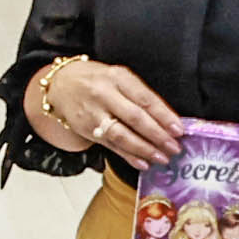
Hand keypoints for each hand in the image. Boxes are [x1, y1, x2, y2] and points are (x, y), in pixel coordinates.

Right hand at [28, 57, 181, 165]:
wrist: (60, 84)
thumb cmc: (95, 80)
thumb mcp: (118, 77)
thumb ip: (139, 95)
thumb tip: (167, 120)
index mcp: (117, 77)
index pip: (145, 99)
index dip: (164, 116)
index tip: (179, 130)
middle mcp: (104, 94)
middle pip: (135, 118)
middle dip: (157, 135)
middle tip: (174, 147)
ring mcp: (94, 114)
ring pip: (122, 135)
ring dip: (144, 149)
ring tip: (162, 157)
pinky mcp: (87, 129)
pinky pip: (111, 145)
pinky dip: (128, 156)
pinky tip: (142, 162)